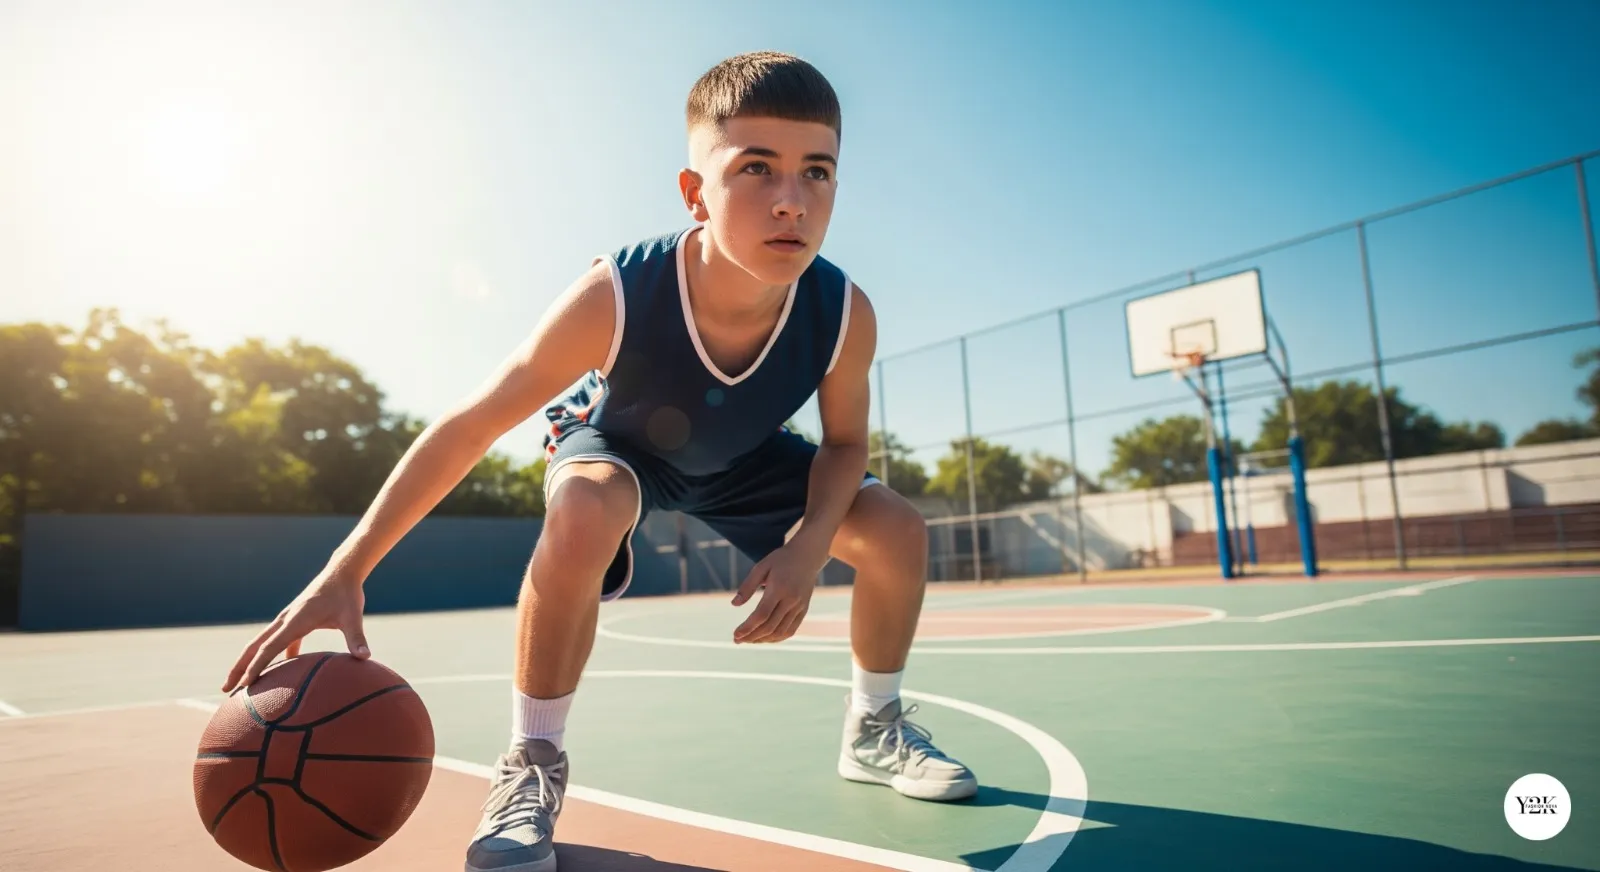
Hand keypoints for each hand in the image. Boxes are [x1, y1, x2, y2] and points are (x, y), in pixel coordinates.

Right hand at [223, 568, 369, 692]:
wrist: (343, 572)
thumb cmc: (347, 594)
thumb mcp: (353, 616)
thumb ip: (357, 638)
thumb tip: (365, 658)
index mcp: (294, 621)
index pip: (269, 648)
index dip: (256, 668)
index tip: (244, 686)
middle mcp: (285, 620)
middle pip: (254, 647)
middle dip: (239, 668)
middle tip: (226, 690)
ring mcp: (287, 620)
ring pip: (262, 644)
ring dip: (250, 663)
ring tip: (242, 685)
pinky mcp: (294, 621)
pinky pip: (279, 642)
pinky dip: (274, 657)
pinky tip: (278, 673)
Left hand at [731, 543, 825, 643]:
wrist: (808, 555)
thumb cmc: (781, 559)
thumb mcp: (761, 567)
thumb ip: (747, 586)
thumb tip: (734, 604)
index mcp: (779, 588)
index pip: (762, 614)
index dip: (748, 627)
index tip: (735, 634)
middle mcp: (791, 600)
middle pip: (770, 626)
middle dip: (751, 636)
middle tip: (737, 640)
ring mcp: (799, 607)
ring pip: (780, 632)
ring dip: (763, 639)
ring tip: (748, 640)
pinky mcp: (804, 610)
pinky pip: (790, 630)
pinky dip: (776, 638)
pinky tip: (764, 638)